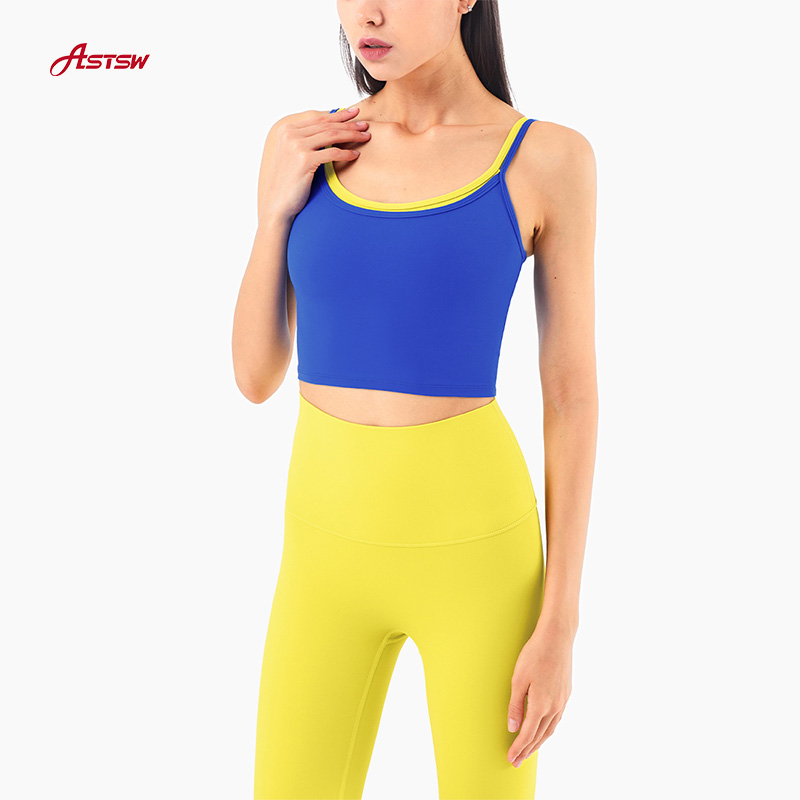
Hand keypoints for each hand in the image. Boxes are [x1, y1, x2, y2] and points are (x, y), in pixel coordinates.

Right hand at [259, 107, 370, 223]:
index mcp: (287, 130)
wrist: (277, 203)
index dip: (338, 115)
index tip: (354, 113)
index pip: (318, 119)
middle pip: (327, 125)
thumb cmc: (289, 182)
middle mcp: (290, 134)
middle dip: (349, 124)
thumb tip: (329, 129)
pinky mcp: (304, 160)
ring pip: (331, 135)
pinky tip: (356, 155)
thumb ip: (306, 141)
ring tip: (365, 137)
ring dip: (351, 135)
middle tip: (365, 125)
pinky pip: (332, 153)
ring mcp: (296, 146)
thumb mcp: (293, 155)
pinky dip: (346, 153)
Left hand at [506, 618, 573, 767]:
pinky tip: (543, 730)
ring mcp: (563, 701)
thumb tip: (512, 728)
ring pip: (550, 729)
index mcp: (541, 704)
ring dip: (539, 742)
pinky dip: (548, 729)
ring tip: (529, 750)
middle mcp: (554, 707)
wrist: (557, 638)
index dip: (518, 747)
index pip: (528, 734)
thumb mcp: (518, 679)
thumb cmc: (534, 655)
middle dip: (528, 750)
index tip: (511, 758)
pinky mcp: (566, 693)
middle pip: (540, 736)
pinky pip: (557, 719)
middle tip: (517, 761)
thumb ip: (515, 706)